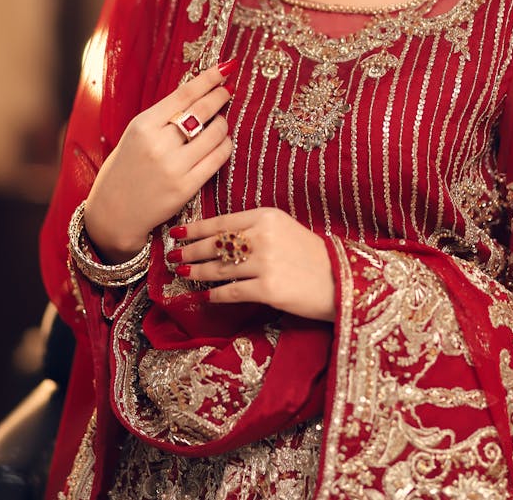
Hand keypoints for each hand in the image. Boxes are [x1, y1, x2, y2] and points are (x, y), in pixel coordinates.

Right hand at [84, 61, 235, 262]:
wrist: (114, 213)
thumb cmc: (125, 169)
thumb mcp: (135, 135)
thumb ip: (162, 117)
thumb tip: (197, 93)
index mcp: (143, 125)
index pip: (184, 94)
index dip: (208, 79)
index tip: (224, 69)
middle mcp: (159, 144)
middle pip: (203, 110)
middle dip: (220, 96)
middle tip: (227, 91)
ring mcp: (174, 167)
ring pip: (216, 133)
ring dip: (223, 124)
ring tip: (219, 123)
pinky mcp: (187, 187)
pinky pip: (218, 158)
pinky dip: (225, 146)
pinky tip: (222, 143)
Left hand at [168, 208, 335, 322]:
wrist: (340, 279)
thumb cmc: (312, 255)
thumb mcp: (284, 229)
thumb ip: (255, 229)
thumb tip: (219, 239)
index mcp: (266, 216)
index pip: (222, 221)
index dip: (196, 228)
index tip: (177, 232)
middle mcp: (263, 236)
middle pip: (216, 244)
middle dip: (190, 250)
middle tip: (171, 255)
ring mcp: (265, 262)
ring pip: (219, 268)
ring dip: (197, 271)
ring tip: (183, 273)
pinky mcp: (268, 288)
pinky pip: (231, 291)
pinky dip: (215, 294)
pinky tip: (206, 295)